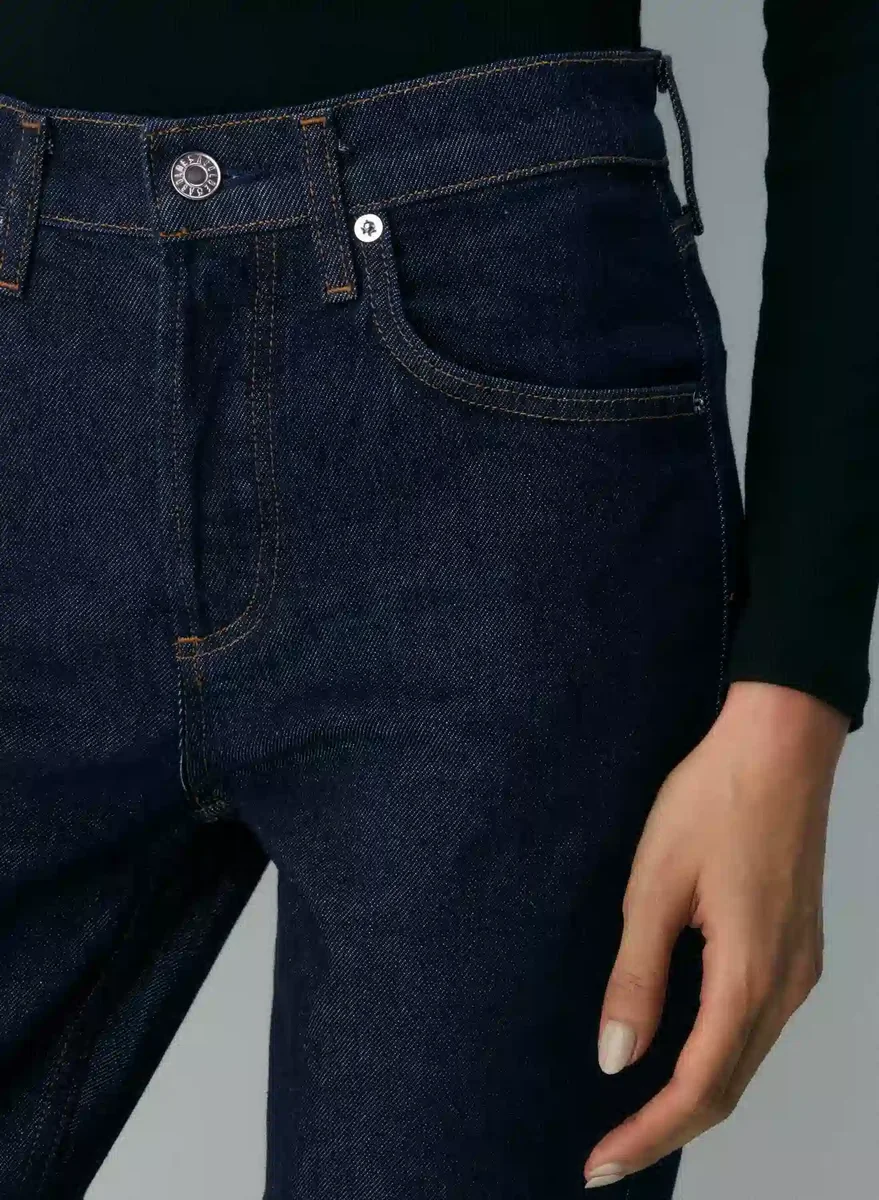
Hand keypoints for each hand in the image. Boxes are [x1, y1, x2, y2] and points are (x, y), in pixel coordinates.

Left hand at [582, 680, 848, 1188]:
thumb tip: (616, 1059)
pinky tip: (678, 1049)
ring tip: (635, 1115)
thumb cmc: (713, 801)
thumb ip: (636, 977)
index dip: (648, 1132)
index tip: (600, 1162)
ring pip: (745, 1059)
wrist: (779, 746)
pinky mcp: (796, 946)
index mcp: (749, 974)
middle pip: (727, 1085)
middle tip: (608, 1153)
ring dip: (692, 1095)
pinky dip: (715, 1055)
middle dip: (667, 1128)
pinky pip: (756, 1025)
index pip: (698, 1086)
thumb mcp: (654, 885)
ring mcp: (798, 966)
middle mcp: (785, 984)